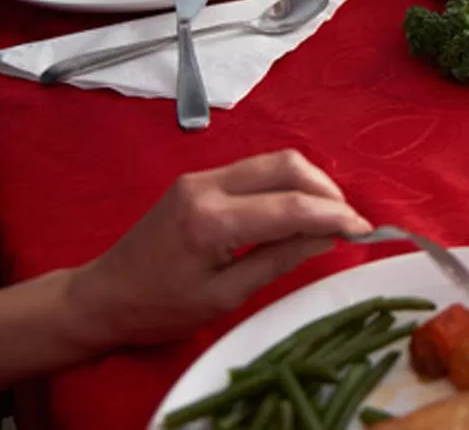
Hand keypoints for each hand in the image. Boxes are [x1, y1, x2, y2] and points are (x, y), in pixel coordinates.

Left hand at [64, 150, 369, 349]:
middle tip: (349, 222)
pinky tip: (297, 210)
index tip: (366, 230)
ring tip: (329, 217)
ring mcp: (202, 176)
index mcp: (212, 220)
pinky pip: (256, 169)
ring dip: (310, 183)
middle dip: (327, 190)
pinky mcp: (199, 178)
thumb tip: (329, 237)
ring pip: (274, 160)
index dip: (335, 216)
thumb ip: (280, 260)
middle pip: (287, 165)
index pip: (291, 206)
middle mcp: (208, 186)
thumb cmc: (160, 308)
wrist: (102, 297)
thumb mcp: (225, 296)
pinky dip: (286, 184)